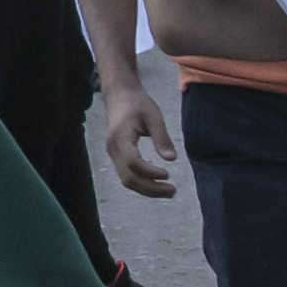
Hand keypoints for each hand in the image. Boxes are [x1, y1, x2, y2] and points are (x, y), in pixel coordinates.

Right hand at [99, 71, 176, 199]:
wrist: (119, 95)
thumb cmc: (137, 103)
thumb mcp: (153, 116)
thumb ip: (161, 138)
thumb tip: (172, 159)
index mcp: (121, 137)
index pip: (133, 162)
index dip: (150, 172)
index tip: (168, 173)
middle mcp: (113, 148)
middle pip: (128, 178)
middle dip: (151, 189)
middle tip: (173, 190)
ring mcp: (113, 154)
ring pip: (127, 180)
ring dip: (147, 189)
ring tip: (168, 190)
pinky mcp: (116, 156)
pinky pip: (127, 175)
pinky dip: (142, 183)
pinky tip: (157, 182)